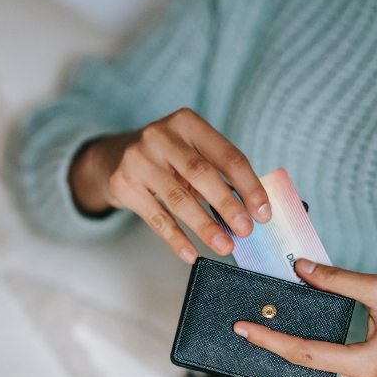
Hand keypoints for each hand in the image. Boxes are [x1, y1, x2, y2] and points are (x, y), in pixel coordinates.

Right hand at [69, 108, 270, 262]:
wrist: (114, 158)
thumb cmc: (167, 159)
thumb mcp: (192, 155)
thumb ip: (219, 176)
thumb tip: (253, 212)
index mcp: (188, 123)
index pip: (228, 155)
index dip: (249, 185)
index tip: (263, 212)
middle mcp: (160, 135)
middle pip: (201, 173)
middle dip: (227, 204)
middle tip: (246, 231)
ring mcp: (139, 159)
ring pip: (178, 198)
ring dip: (205, 226)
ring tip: (224, 246)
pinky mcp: (124, 184)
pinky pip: (156, 217)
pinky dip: (175, 239)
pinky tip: (191, 254)